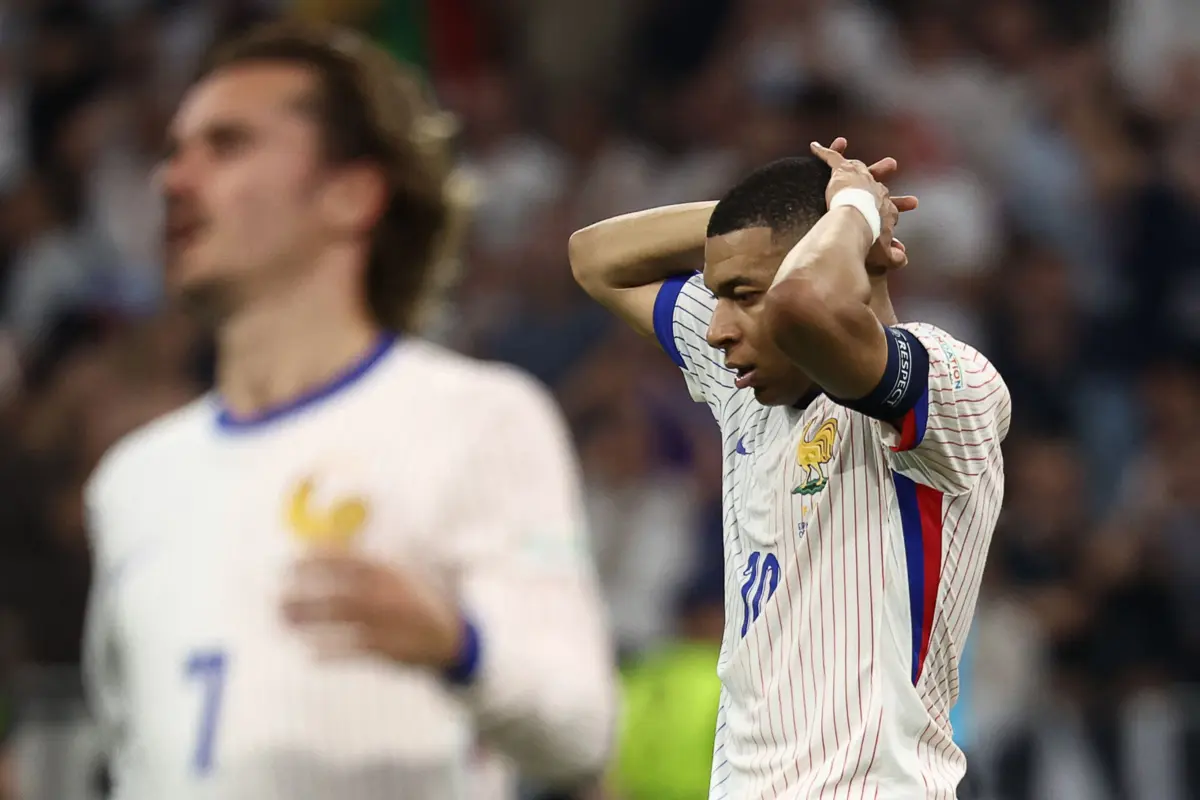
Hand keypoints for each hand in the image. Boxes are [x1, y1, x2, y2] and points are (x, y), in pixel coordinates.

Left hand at [282, 549, 465, 668]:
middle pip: (341, 593)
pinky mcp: (390, 649)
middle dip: (307, 594)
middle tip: (278, 596)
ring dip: (311, 619)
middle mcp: (389, 595)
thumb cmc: (414, 602)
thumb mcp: (397, 575)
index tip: (293, 560)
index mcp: (391, 573)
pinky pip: (356, 650)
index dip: (320, 559)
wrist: (449, 637)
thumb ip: (365, 566)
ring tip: (284, 619)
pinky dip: (333, 652)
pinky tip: (311, 652)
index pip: (351, 561)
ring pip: (344, 620)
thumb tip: (323, 548)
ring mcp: (389, 622)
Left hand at [812, 138, 916, 274]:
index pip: (890, 208)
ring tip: (848, 145)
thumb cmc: (868, 239)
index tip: (893, 213)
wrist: (855, 223)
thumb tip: (903, 260)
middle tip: (892, 164)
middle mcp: (876, 189)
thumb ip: (894, 257)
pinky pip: (832, 158)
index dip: (891, 209)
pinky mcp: (843, 170)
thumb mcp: (883, 252)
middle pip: (879, 183)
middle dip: (883, 173)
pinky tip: (813, 146)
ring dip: (857, 159)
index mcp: (886, 208)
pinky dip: (824, 151)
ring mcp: (860, 177)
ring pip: (859, 165)